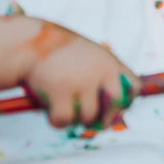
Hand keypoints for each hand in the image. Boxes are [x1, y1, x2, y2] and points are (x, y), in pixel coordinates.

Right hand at [22, 21, 138, 128]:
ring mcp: (81, 81)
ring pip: (88, 117)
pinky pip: (65, 120)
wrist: (29, 42)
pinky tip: (51, 112)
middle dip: (106, 118)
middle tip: (91, 121)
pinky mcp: (60, 91)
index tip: (112, 108)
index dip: (126, 102)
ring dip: (76, 120)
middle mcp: (100, 70)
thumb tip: (110, 118)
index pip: (135, 88)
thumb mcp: (88, 56)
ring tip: (65, 108)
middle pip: (116, 104)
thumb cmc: (59, 53)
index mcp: (110, 62)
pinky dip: (58, 122)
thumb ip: (102, 78)